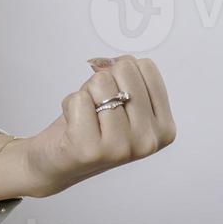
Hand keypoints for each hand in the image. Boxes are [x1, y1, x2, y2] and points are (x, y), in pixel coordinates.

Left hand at [19, 54, 176, 197]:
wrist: (58, 161)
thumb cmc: (89, 125)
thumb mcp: (120, 99)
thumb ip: (127, 76)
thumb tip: (114, 62)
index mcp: (164, 126)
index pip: (146, 67)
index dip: (121, 72)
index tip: (115, 95)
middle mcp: (148, 140)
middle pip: (125, 70)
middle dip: (103, 82)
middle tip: (97, 108)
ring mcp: (122, 147)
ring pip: (101, 82)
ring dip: (85, 94)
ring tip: (85, 117)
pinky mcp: (92, 150)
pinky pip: (78, 99)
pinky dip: (69, 104)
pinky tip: (72, 126)